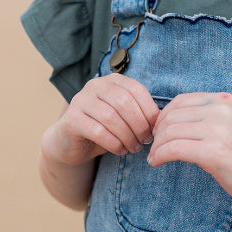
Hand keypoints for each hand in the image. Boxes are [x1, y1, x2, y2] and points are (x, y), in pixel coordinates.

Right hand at [42, 74, 159, 166]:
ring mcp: (81, 100)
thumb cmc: (103, 128)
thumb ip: (139, 113)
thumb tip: (161, 121)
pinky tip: (120, 150)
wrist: (69, 142)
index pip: (136, 90)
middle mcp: (95, 85)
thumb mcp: (124, 117)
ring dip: (127, 136)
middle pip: (124, 102)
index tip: (154, 129)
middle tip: (144, 141)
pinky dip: (113, 143)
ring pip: (111, 117)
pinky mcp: (71, 119)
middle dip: (139, 125)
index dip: (149, 111)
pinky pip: (97, 131)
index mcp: (112, 80)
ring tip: (133, 148)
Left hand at [148, 92, 231, 212]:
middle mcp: (221, 110)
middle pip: (173, 115)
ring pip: (171, 131)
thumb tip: (172, 122)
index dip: (164, 116)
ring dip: (157, 146)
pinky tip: (157, 163)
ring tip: (155, 157)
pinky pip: (174, 149)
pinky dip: (161, 155)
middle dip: (158, 132)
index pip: (181, 101)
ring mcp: (218, 130)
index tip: (158, 132)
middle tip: (153, 146)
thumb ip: (209, 119)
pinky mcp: (214, 153)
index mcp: (224, 100)